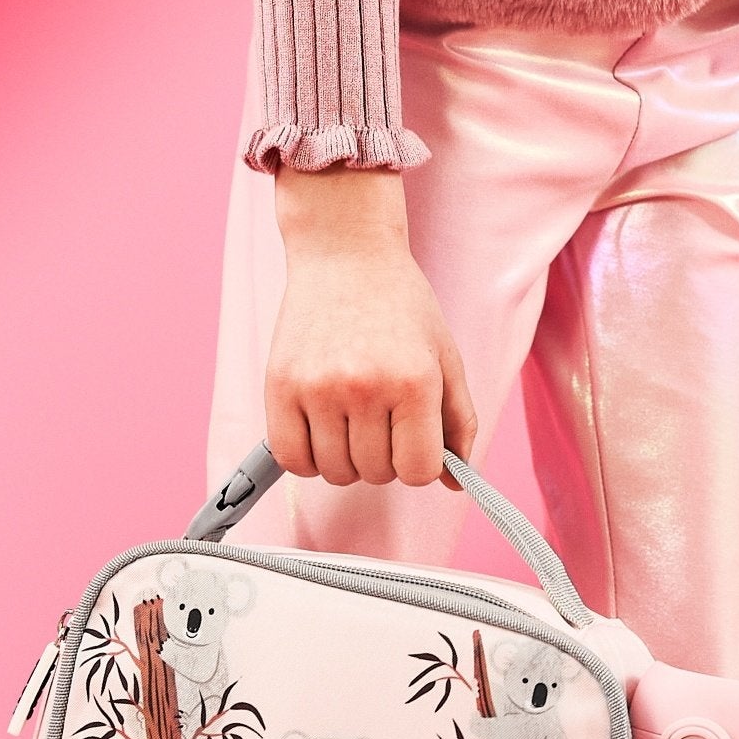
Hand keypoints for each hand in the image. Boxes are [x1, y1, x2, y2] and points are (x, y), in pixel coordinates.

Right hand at [266, 167, 476, 486]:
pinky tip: (321, 430)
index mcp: (414, 381)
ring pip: (335, 472)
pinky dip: (308, 458)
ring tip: (351, 419)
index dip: (419, 463)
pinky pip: (292, 458)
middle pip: (377, 473)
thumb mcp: (444, 358)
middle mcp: (364, 387)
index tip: (412, 440)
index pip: (419, 471)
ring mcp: (317, 388)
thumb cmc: (400, 306)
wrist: (344, 254)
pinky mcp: (279, 386)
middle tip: (380, 419)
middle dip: (384, 457)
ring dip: (346, 459)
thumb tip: (456, 484)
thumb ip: (459, 423)